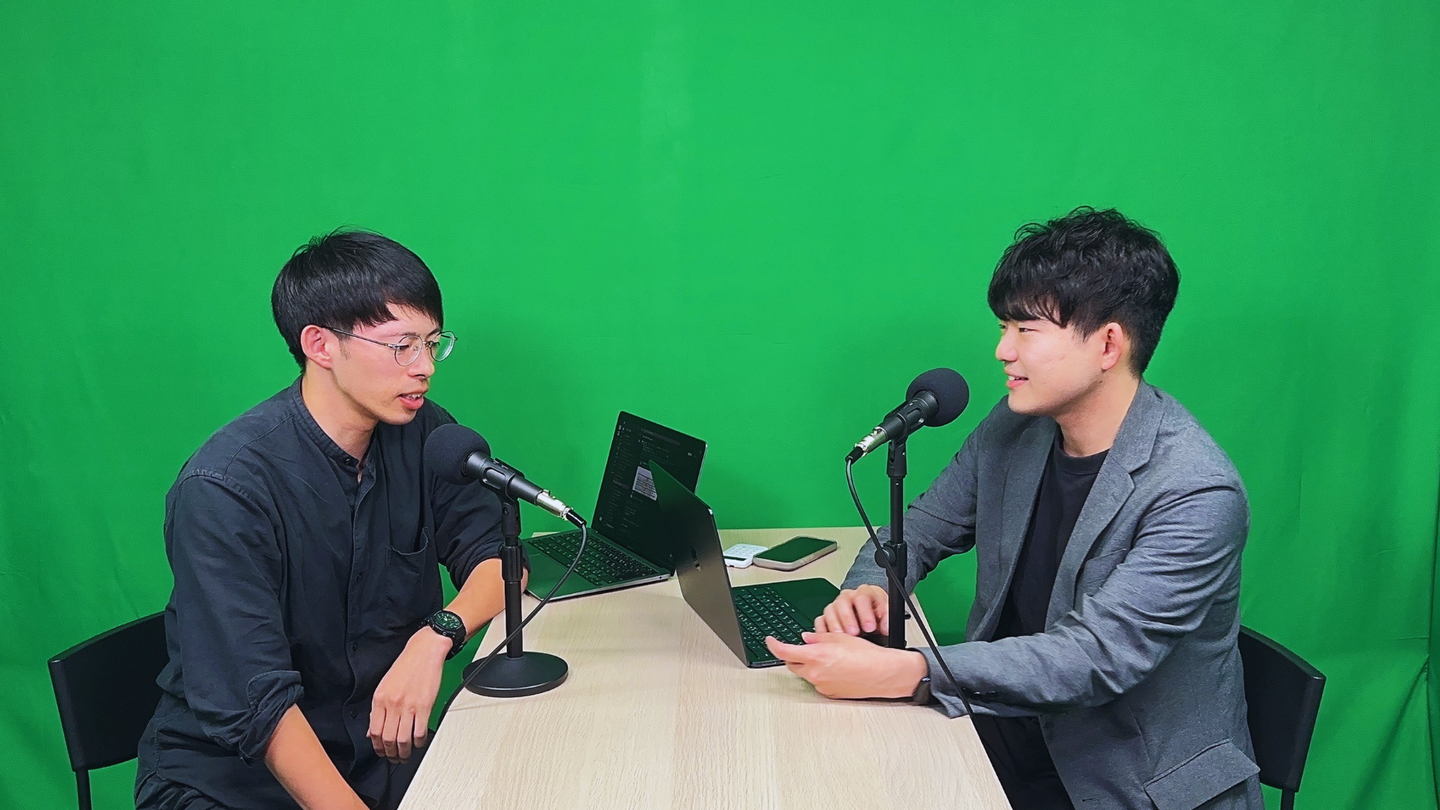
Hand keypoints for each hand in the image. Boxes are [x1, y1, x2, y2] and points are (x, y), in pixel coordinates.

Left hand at [369, 627, 449, 762]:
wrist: (425, 650)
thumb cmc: (407, 665)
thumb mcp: (385, 686)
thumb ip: (378, 710)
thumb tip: (373, 730)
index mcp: (379, 699)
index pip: (374, 731)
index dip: (377, 747)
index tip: (382, 752)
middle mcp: (392, 703)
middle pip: (388, 739)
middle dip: (390, 754)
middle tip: (394, 758)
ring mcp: (408, 706)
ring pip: (403, 739)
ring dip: (404, 752)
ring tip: (405, 755)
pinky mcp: (424, 706)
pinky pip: (419, 732)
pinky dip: (418, 743)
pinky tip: (418, 743)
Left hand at [765, 631, 926, 699]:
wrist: (882, 673)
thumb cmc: (866, 655)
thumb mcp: (840, 637)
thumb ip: (818, 637)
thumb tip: (806, 638)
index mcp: (815, 656)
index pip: (784, 651)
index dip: (774, 645)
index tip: (770, 641)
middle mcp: (815, 673)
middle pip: (792, 664)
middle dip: (793, 656)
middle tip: (802, 647)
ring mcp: (822, 685)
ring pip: (806, 674)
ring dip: (809, 665)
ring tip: (828, 657)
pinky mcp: (830, 694)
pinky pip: (818, 683)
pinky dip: (821, 675)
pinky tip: (836, 669)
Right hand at [815, 584, 888, 635]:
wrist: (870, 615)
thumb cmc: (877, 614)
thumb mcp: (885, 614)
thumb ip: (886, 619)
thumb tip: (885, 628)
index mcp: (864, 593)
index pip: (862, 597)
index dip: (865, 613)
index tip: (870, 627)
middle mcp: (848, 597)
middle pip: (843, 602)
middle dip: (848, 619)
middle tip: (854, 633)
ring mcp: (835, 606)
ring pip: (830, 611)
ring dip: (835, 625)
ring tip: (842, 638)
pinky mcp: (826, 617)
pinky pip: (820, 621)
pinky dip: (823, 630)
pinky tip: (828, 640)